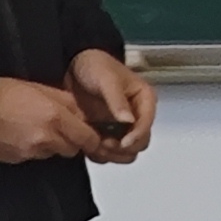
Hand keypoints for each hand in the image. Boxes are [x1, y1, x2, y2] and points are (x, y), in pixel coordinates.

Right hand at [0, 75, 100, 163]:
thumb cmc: (3, 94)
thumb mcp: (40, 88)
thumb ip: (66, 101)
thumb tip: (82, 112)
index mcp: (55, 116)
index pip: (88, 138)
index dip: (92, 138)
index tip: (92, 135)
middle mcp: (46, 137)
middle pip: (73, 149)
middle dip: (72, 141)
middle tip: (63, 129)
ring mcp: (31, 151)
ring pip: (53, 154)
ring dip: (52, 145)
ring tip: (38, 130)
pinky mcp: (18, 159)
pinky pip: (35, 157)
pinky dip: (34, 149)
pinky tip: (24, 136)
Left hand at [67, 48, 155, 163]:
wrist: (73, 67)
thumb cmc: (95, 65)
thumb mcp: (107, 79)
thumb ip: (117, 100)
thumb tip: (129, 121)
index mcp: (144, 99)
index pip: (147, 124)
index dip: (136, 136)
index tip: (122, 143)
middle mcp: (136, 115)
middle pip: (140, 142)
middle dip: (123, 148)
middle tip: (105, 143)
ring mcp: (121, 126)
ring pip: (127, 152)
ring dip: (113, 154)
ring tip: (96, 146)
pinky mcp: (106, 133)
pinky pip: (109, 153)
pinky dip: (101, 155)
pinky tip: (89, 146)